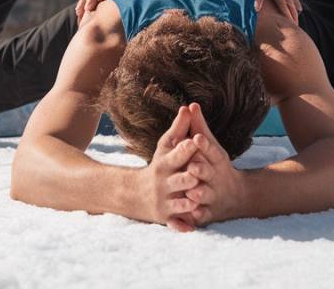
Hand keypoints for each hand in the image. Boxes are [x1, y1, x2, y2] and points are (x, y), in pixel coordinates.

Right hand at [135, 105, 206, 231]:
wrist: (134, 194)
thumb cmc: (159, 165)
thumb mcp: (166, 146)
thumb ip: (179, 128)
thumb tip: (188, 106)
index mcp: (165, 164)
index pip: (177, 155)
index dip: (186, 149)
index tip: (195, 141)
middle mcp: (164, 183)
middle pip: (179, 180)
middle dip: (188, 178)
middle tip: (199, 174)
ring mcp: (165, 202)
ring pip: (179, 204)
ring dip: (188, 203)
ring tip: (198, 201)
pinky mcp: (166, 217)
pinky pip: (175, 223)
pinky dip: (182, 226)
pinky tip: (192, 227)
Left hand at [179, 102, 247, 225]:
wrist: (237, 196)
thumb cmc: (215, 164)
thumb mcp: (211, 146)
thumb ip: (199, 127)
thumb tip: (191, 104)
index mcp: (217, 160)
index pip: (212, 150)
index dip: (204, 145)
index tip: (196, 138)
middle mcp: (217, 177)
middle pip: (209, 173)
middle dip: (201, 170)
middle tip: (192, 166)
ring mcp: (214, 195)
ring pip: (206, 195)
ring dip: (200, 194)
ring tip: (192, 192)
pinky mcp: (210, 212)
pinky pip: (203, 214)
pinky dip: (198, 215)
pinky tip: (191, 215)